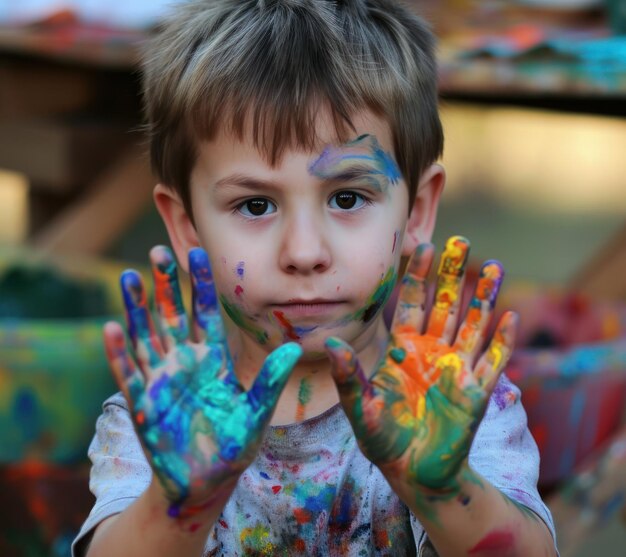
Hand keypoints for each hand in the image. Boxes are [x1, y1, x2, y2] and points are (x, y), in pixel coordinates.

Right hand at [103, 246, 300, 517]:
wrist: (205, 482)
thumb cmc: (234, 446)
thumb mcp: (256, 413)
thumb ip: (270, 381)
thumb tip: (292, 347)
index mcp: (213, 360)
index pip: (206, 313)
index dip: (202, 284)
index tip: (200, 252)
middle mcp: (185, 363)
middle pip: (173, 316)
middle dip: (166, 285)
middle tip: (159, 251)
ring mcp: (161, 380)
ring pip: (146, 336)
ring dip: (137, 308)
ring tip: (129, 277)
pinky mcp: (142, 403)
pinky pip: (128, 373)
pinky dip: (119, 352)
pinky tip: (112, 327)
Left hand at [325, 236, 516, 497]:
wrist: (413, 472)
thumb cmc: (383, 439)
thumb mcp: (359, 407)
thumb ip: (348, 376)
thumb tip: (329, 343)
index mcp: (403, 349)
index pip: (411, 302)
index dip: (417, 275)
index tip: (423, 245)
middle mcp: (432, 351)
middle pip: (446, 304)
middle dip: (452, 274)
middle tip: (461, 241)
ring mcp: (456, 369)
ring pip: (474, 325)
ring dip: (484, 297)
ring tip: (495, 266)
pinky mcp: (476, 392)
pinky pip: (493, 361)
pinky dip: (501, 340)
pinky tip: (509, 316)